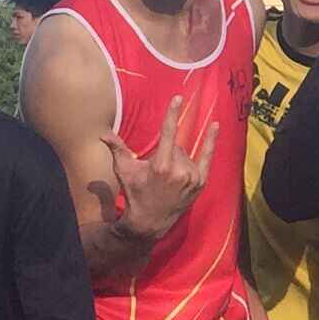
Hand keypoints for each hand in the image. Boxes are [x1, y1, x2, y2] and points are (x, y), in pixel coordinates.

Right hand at [104, 95, 214, 243]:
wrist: (150, 221)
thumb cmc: (135, 193)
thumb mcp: (124, 171)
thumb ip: (117, 149)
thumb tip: (103, 133)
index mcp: (160, 166)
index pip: (168, 133)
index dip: (172, 114)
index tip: (178, 98)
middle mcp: (179, 171)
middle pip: (176, 146)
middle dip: (167, 152)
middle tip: (157, 172)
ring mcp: (192, 177)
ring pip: (186, 153)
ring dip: (178, 159)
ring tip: (168, 179)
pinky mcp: (201, 182)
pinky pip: (207, 157)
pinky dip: (210, 142)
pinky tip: (215, 125)